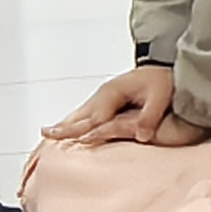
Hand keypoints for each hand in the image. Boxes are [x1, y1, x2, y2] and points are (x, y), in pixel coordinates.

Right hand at [46, 66, 205, 146]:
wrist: (164, 70)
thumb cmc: (163, 81)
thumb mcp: (160, 96)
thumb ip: (150, 116)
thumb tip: (142, 134)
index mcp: (113, 91)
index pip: (96, 116)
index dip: (86, 129)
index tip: (77, 141)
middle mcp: (104, 93)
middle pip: (82, 114)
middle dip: (65, 126)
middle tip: (46, 135)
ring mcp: (103, 96)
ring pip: (80, 113)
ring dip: (65, 123)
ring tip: (47, 133)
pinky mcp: (105, 100)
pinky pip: (86, 112)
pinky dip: (73, 120)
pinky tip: (66, 127)